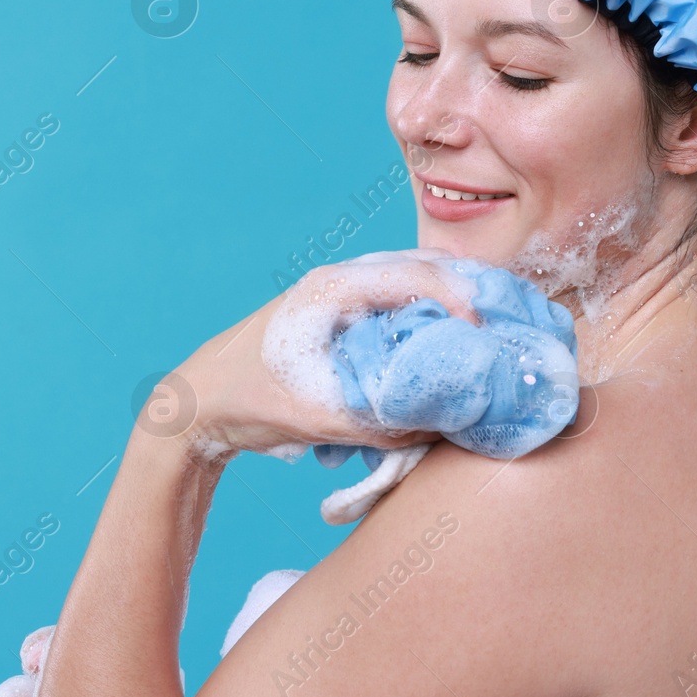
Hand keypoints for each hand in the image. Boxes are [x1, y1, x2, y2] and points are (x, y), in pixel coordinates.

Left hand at [156, 249, 483, 462]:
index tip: (488, 338)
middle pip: (422, 271)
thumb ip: (381, 425)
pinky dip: (422, 322)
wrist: (196, 404)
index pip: (417, 277)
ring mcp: (336, 295)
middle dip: (466, 298)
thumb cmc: (246, 401)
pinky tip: (439, 351)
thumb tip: (444, 426)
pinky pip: (392, 306)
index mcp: (332, 289)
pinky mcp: (335, 315)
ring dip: (446, 309)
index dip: (463, 303)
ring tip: (480, 341)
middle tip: (500, 334)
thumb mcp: (317, 419)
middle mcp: (338, 281)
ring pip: (409, 286)